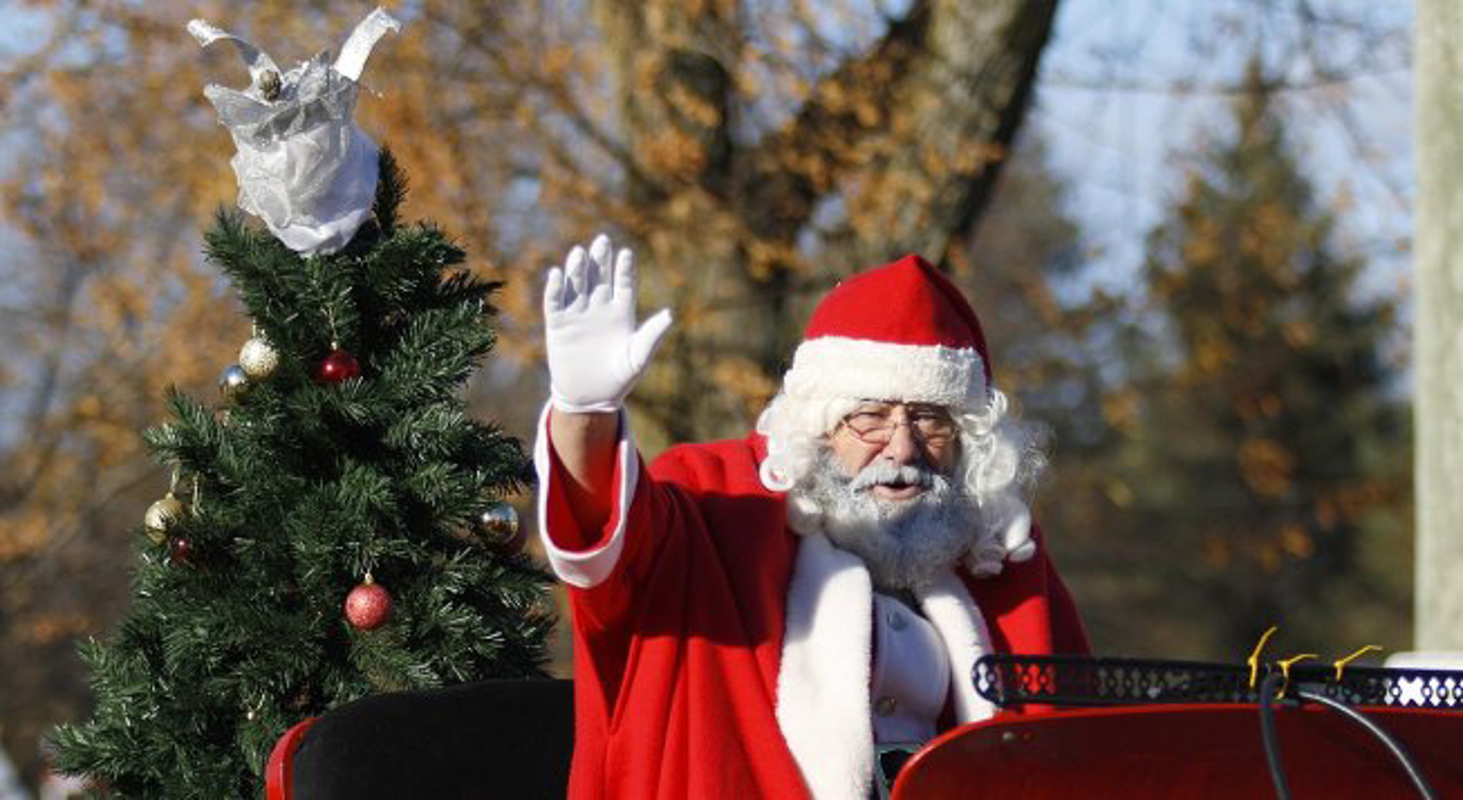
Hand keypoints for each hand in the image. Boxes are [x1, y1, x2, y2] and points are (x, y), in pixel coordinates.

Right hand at [544, 234, 672, 412]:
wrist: (591, 397)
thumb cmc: (620, 378)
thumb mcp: (638, 357)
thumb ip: (651, 335)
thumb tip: (669, 314)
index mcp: (622, 312)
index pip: (624, 283)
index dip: (624, 269)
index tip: (626, 254)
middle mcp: (599, 307)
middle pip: (600, 277)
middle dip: (600, 259)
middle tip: (602, 241)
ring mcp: (578, 314)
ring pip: (577, 284)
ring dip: (578, 269)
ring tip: (580, 253)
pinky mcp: (558, 325)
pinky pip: (555, 302)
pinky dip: (555, 288)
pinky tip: (556, 275)